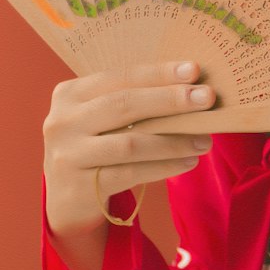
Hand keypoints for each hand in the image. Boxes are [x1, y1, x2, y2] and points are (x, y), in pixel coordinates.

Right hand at [42, 60, 216, 237]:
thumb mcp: (101, 118)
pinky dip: (164, 166)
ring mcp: (68, 154)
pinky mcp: (79, 186)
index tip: (194, 70)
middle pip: (124, 105)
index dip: (159, 73)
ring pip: (130, 143)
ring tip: (204, 140)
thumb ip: (132, 100)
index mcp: (70, 93)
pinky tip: (188, 161)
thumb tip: (190, 86)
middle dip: (169, 100)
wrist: (67, 199)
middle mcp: (63, 121)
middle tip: (207, 98)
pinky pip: (131, 173)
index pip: (121, 77)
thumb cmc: (96, 146)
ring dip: (173, 141)